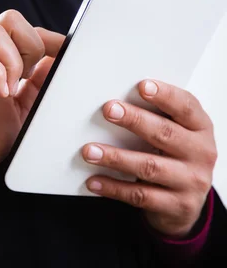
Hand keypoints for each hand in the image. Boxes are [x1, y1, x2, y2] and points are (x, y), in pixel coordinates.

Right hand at [0, 10, 63, 204]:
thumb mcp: (20, 112)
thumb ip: (36, 87)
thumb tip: (58, 64)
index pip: (25, 29)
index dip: (50, 38)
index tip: (67, 54)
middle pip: (10, 19)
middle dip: (30, 45)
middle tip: (27, 77)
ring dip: (12, 61)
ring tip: (10, 90)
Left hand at [82, 80, 216, 237]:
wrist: (187, 202)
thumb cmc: (176, 154)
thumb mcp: (178, 131)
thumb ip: (159, 114)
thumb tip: (120, 101)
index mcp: (201, 128)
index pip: (186, 107)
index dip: (165, 95)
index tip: (142, 86)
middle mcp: (201, 153)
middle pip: (165, 133)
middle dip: (134, 120)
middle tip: (109, 110)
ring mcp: (191, 181)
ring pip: (149, 166)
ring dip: (116, 157)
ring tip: (90, 150)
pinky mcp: (177, 206)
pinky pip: (140, 195)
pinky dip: (114, 187)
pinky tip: (94, 180)